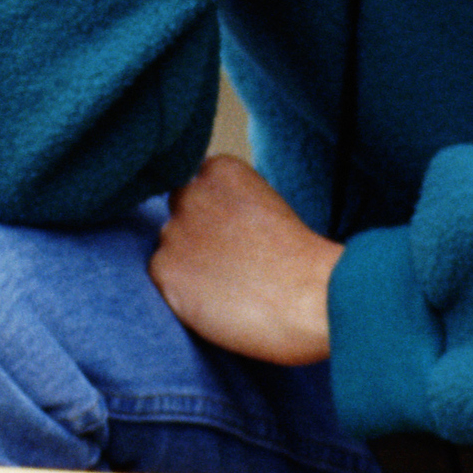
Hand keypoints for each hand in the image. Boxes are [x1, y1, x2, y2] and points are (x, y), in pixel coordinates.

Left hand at [147, 154, 338, 365]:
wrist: (311, 296)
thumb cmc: (301, 261)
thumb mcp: (266, 206)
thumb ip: (230, 206)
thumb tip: (209, 226)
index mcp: (219, 169)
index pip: (197, 188)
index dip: (214, 217)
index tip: (234, 236)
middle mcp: (191, 191)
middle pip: (178, 214)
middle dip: (195, 236)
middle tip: (227, 264)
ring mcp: (174, 229)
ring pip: (168, 249)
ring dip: (187, 267)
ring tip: (226, 288)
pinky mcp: (164, 269)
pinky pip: (162, 282)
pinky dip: (181, 295)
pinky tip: (215, 303)